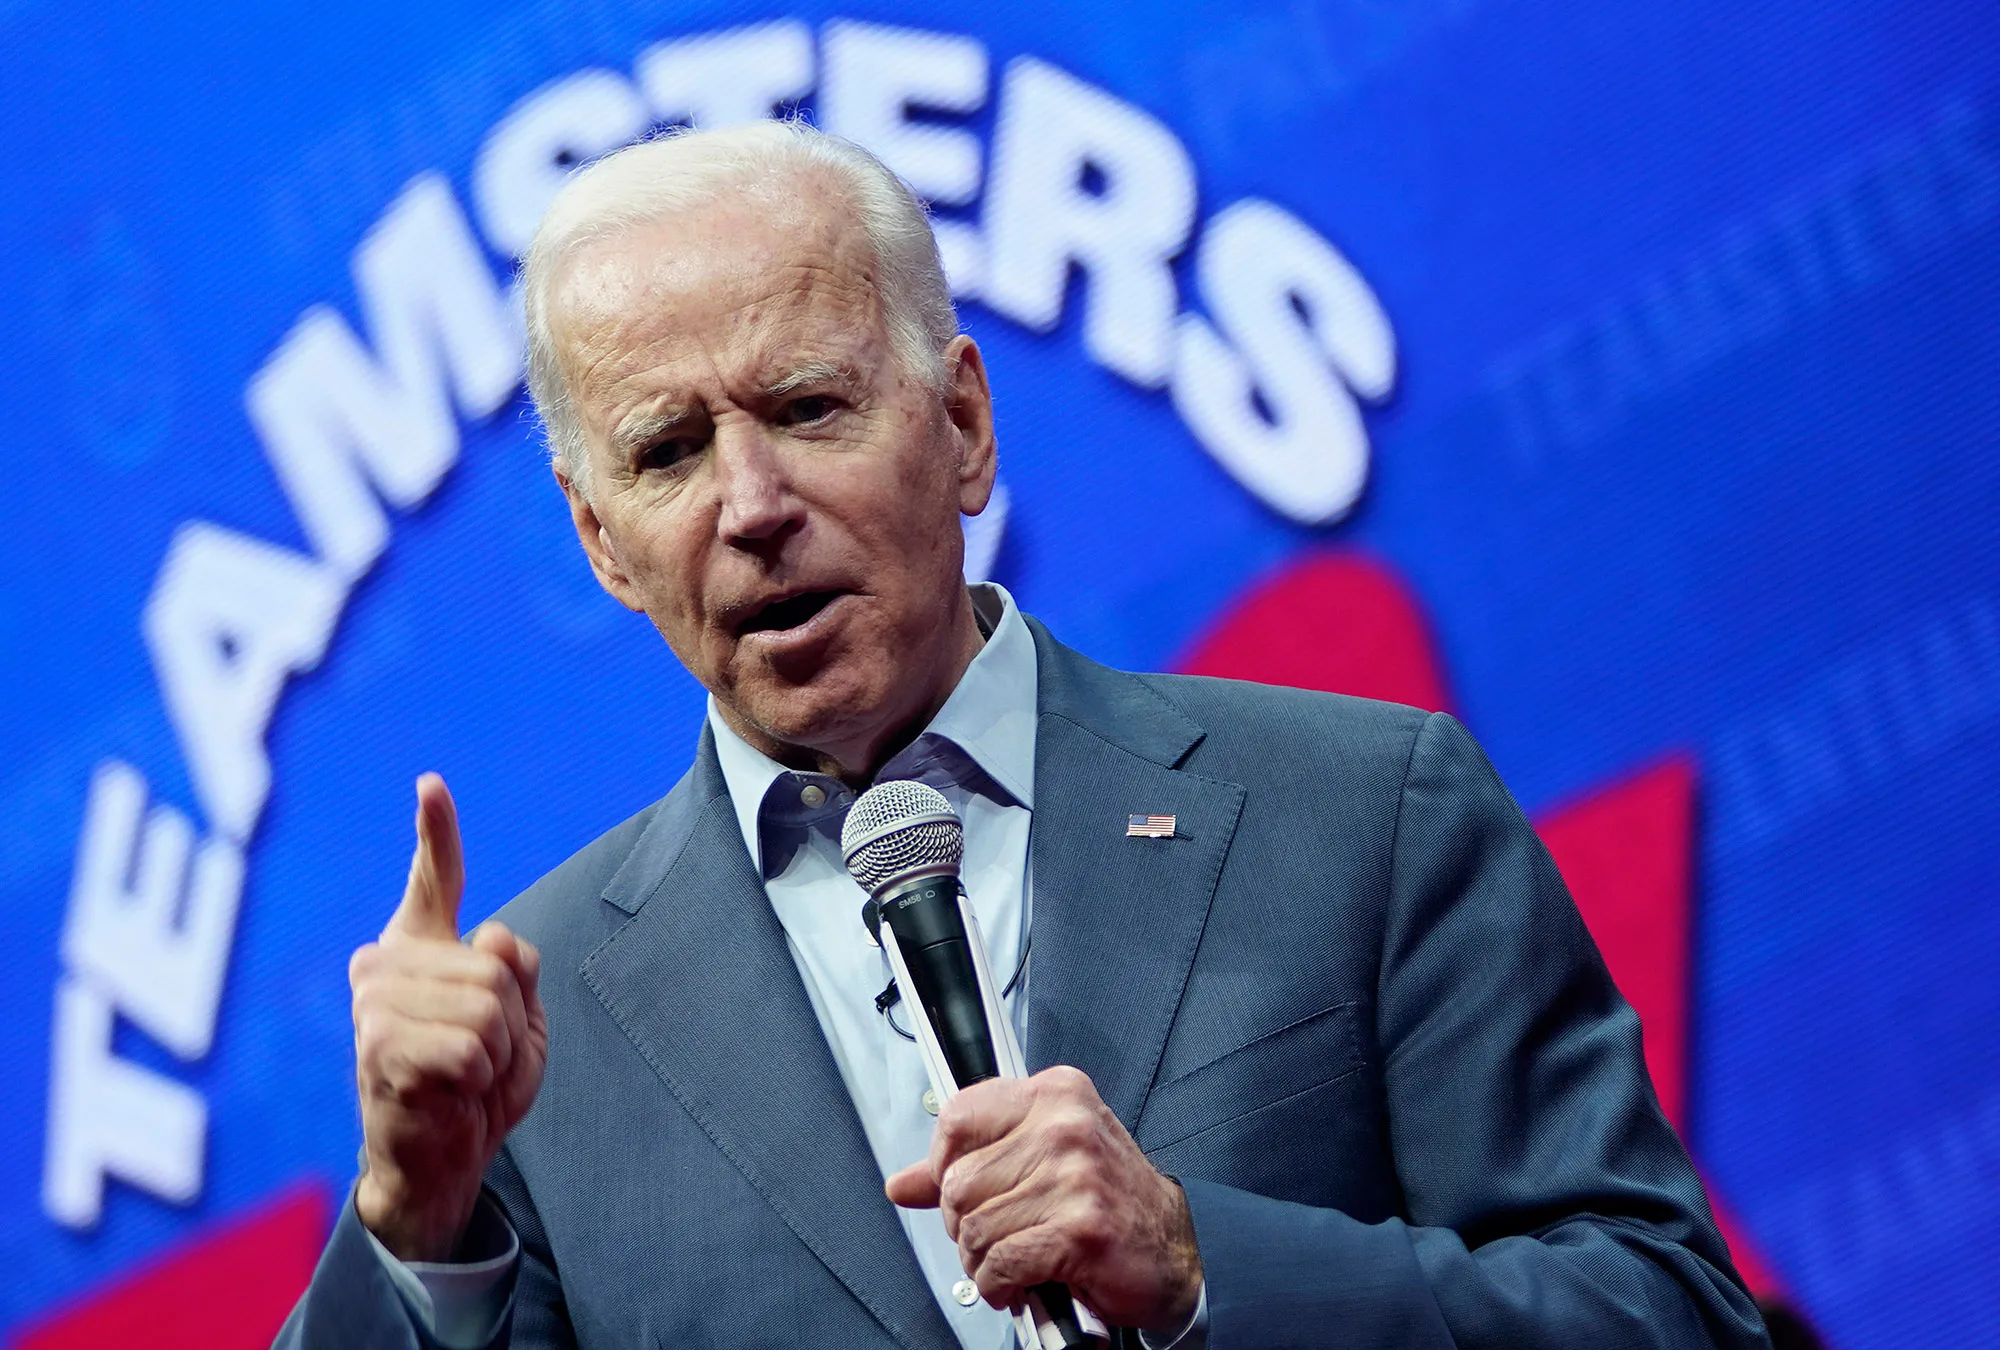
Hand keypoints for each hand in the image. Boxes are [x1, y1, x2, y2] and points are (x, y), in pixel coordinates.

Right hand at [350, 774, 547, 1261]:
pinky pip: (473, 1047)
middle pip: (498, 964)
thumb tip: (492, 938)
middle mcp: (386, 964)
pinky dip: (481, 1079)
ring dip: (496, 1053)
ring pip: (488, 1005)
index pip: (435, 880)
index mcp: (419, 949)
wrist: (440, 1159)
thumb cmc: (476, 1086)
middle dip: (511, 1022)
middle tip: (479, 1060)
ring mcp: (375, 1002)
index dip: (436, 832)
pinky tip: (449, 1094)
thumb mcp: (518, 1019)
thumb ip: (517, 969)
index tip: (431, 784)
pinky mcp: (379, 1045)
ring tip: (464, 1077)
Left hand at [884, 1066, 1201, 1331]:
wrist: (1175, 1249)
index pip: (957, 1117)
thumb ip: (970, 1165)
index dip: (943, 1165)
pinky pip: (1000, 1264)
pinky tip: (1022, 1283)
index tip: (961, 1190)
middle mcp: (1065, 1125)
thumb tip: (902, 1184)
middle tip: (996, 1236)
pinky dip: (1001, 1286)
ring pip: (974, 1229)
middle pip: (957, 1182)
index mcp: (1054, 1095)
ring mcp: (1075, 1175)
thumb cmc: (1107, 1201)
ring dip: (982, 1262)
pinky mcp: (1081, 1228)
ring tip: (1012, 1261)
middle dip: (964, 1225)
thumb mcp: (1040, 1162)